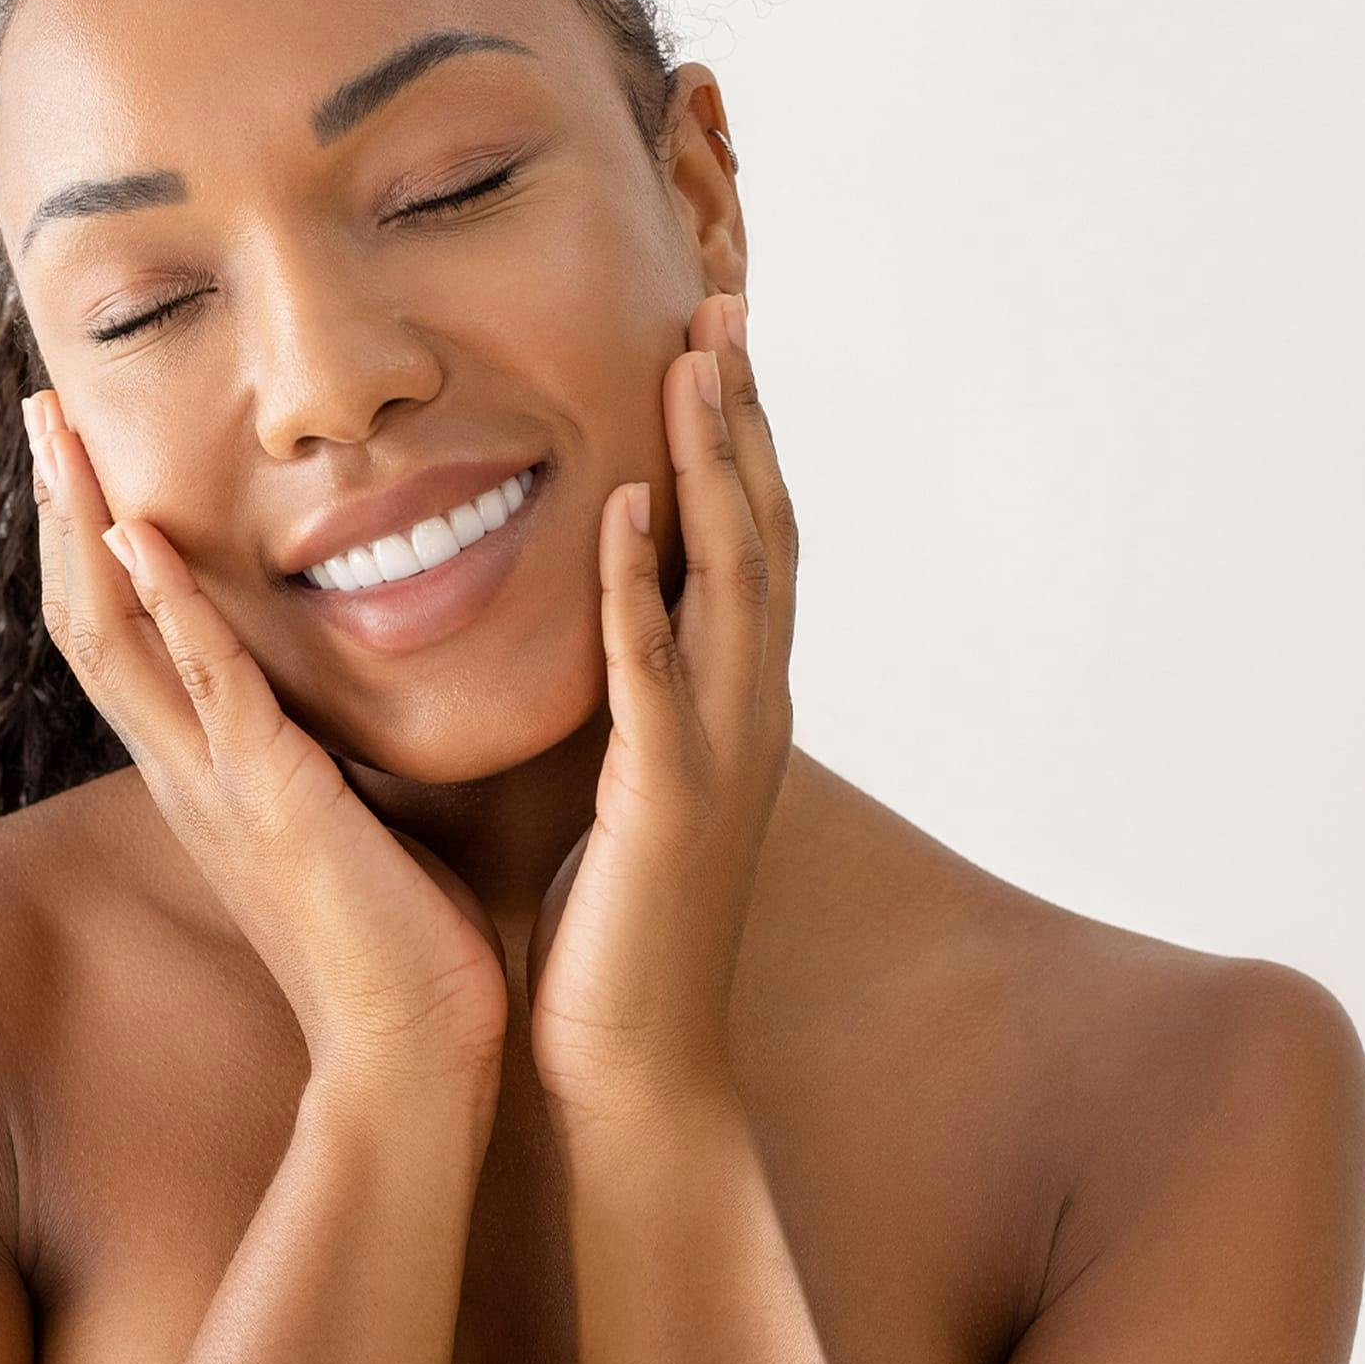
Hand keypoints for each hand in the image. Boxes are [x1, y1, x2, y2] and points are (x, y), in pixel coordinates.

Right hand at [23, 390, 509, 1097]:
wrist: (412, 1048)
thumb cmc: (397, 934)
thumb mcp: (346, 809)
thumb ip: (328, 740)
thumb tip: (357, 670)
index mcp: (206, 768)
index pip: (123, 633)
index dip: (92, 540)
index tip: (85, 451)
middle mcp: (187, 769)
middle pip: (88, 615)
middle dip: (63, 506)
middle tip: (43, 405)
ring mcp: (217, 782)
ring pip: (117, 634)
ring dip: (86, 526)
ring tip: (60, 431)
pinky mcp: (271, 797)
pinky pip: (205, 684)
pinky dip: (169, 607)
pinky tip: (141, 535)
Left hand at [524, 292, 799, 1130]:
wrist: (630, 1061)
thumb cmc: (614, 922)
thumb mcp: (630, 777)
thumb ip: (632, 689)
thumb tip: (603, 608)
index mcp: (732, 700)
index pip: (747, 539)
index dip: (738, 435)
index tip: (713, 333)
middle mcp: (749, 708)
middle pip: (761, 527)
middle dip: (744, 413)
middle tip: (725, 302)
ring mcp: (720, 750)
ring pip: (732, 577)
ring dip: (715, 462)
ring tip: (696, 358)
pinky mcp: (668, 798)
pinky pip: (658, 669)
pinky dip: (646, 582)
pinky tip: (630, 502)